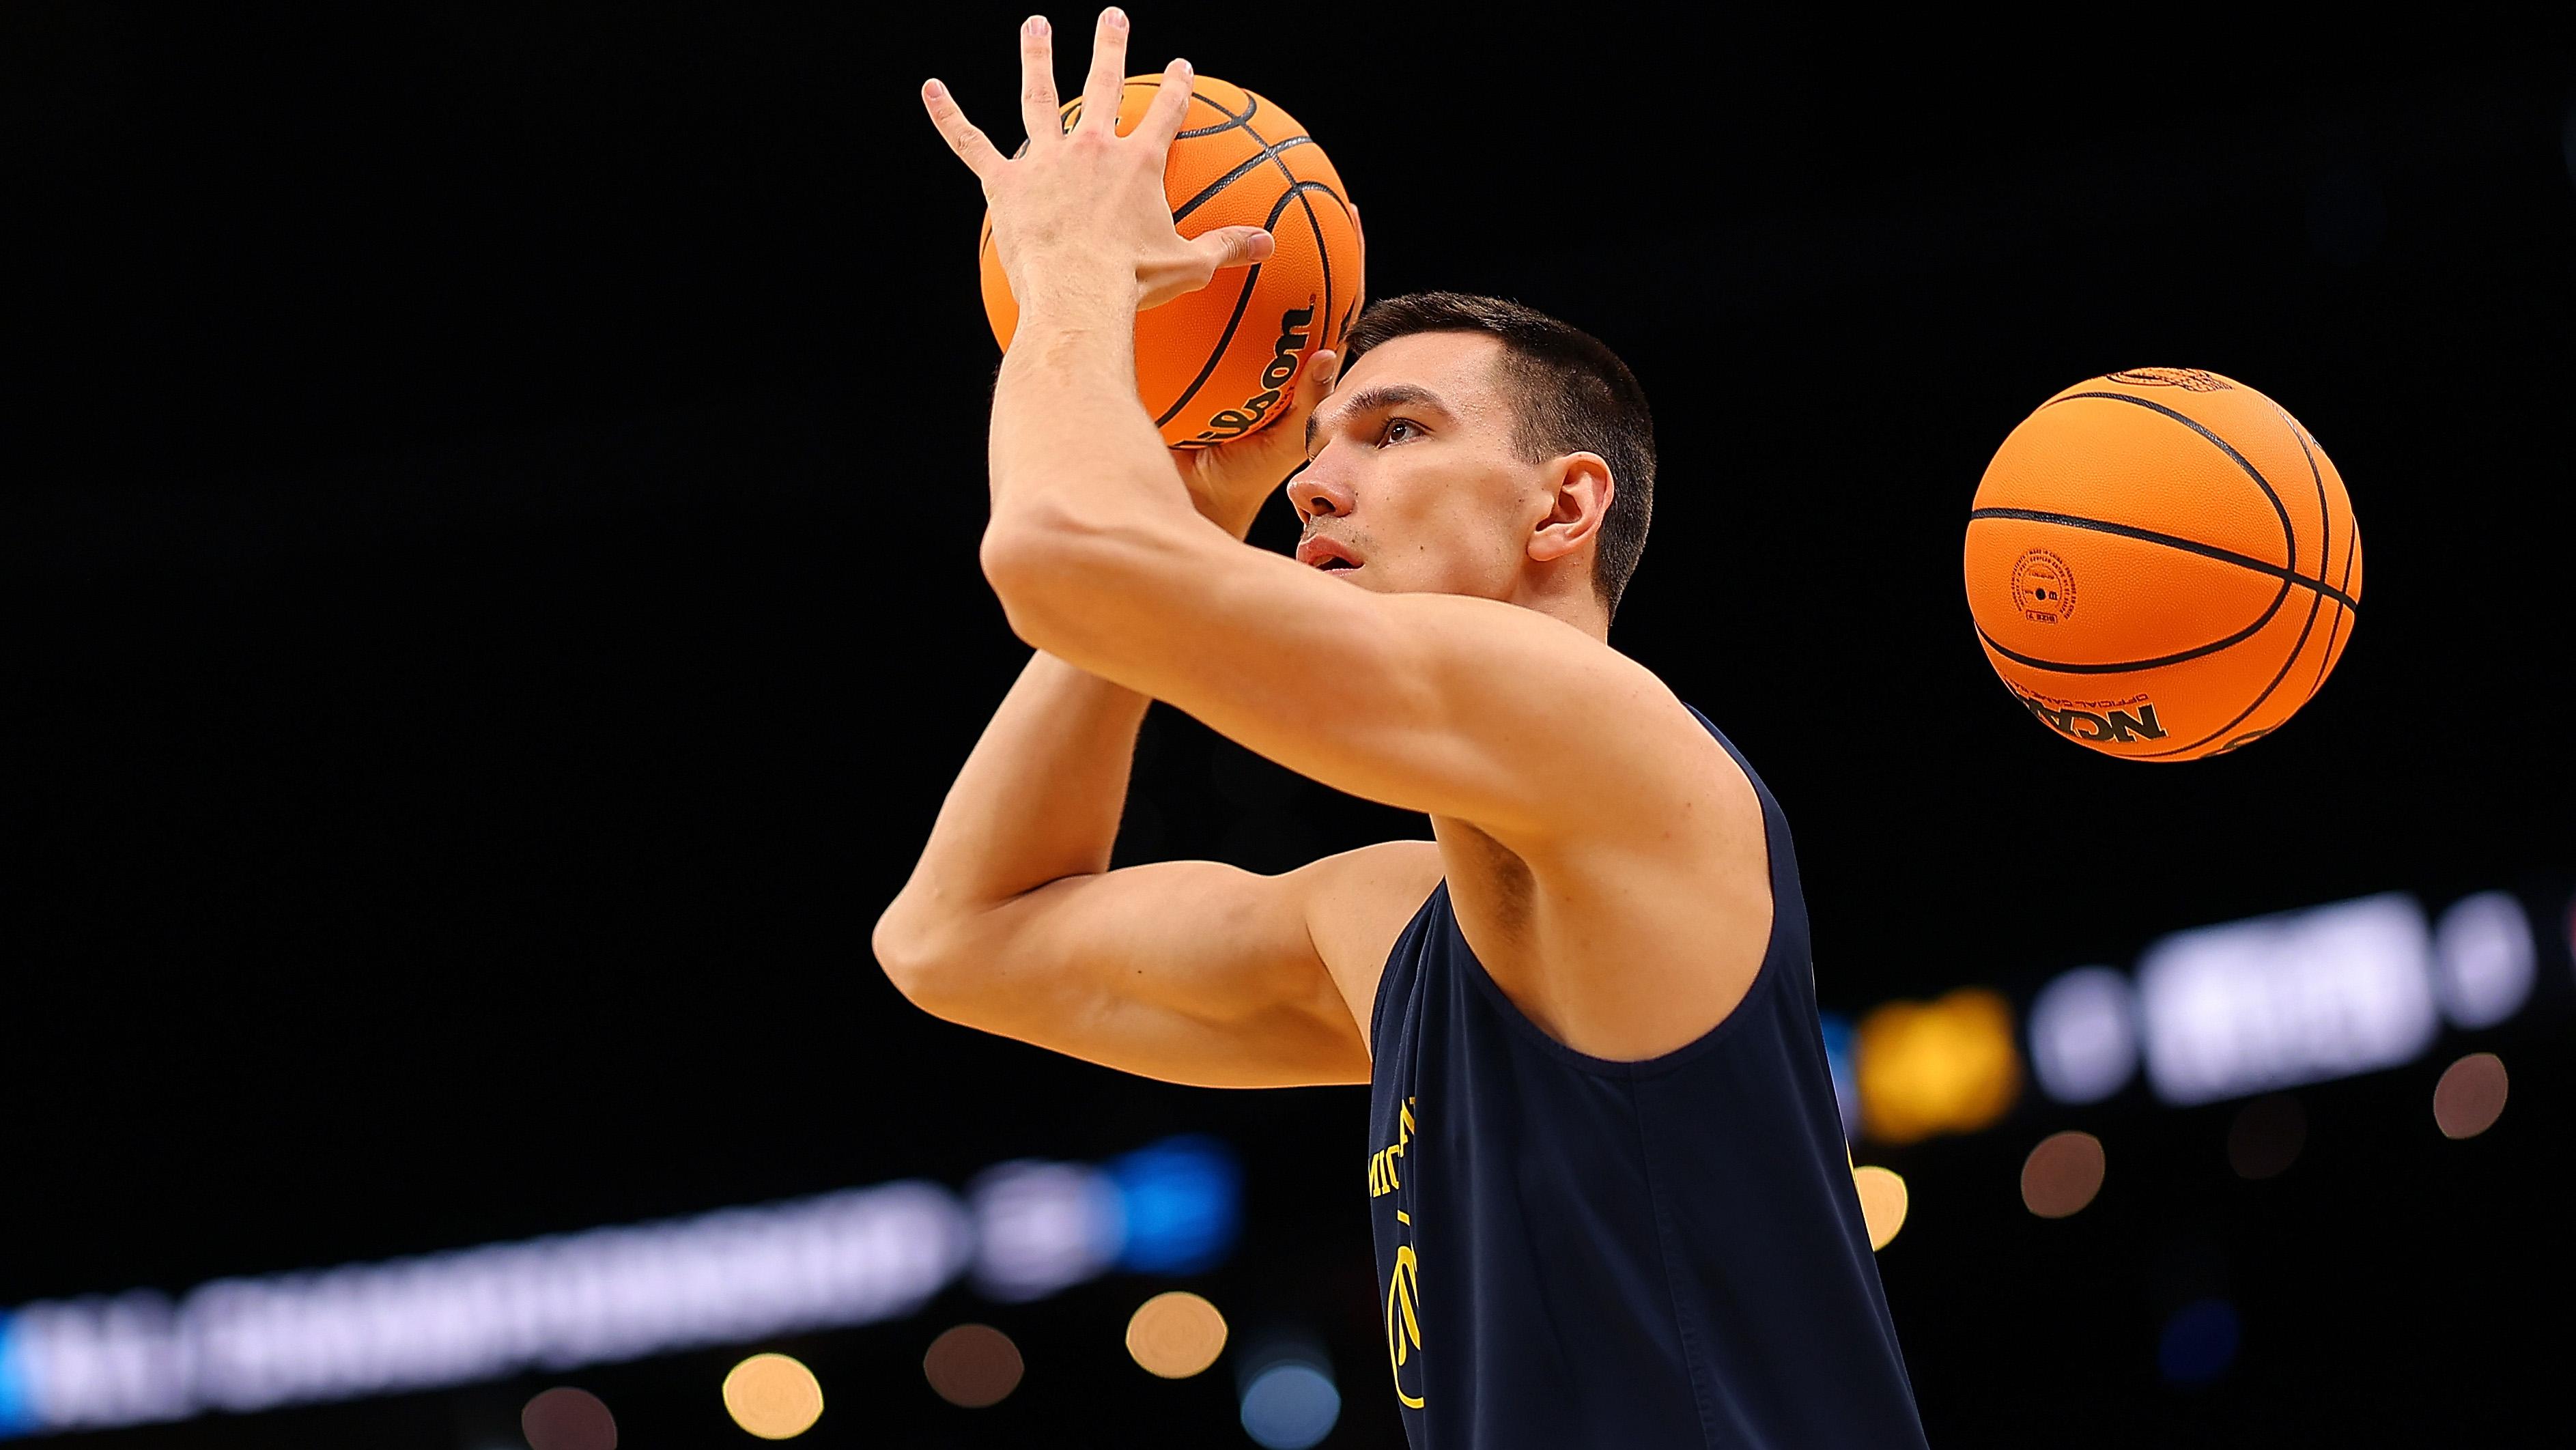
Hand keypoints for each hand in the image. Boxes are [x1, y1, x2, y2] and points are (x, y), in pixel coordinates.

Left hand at [921, 10, 1273, 322]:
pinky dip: (949, 116)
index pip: (1166, 113)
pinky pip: (971, 143)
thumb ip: (1229, 247)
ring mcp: (1046, 160)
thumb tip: (1270, 244)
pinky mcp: (1005, 183)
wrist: (1078, 296)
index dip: (1178, 87)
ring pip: (1040, 96)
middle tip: (1112, 17)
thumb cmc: (1134, 286)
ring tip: (1035, 27)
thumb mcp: (1191, 267)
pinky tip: (930, 89)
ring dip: (1037, 57)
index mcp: (1139, 164)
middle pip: (1104, 83)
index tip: (1182, 67)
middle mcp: (1092, 148)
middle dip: (1110, 46)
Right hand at [1170, 204, 1364, 538]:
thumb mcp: (1280, 444)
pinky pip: (1189, 303)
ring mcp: (1229, 345)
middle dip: (1301, 227)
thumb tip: (1329, 356)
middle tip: (1306, 182)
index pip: (1330, 299)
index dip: (1346, 259)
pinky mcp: (1190, 351)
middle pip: (1291, 275)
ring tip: (1244, 184)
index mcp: (1294, 363)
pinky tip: (1167, 238)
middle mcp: (1264, 344)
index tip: (1352, 216)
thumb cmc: (1236, 479)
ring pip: (1242, 281)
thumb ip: (1306, 406)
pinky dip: (1184, 268)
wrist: (1184, 497)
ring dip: (1249, 233)